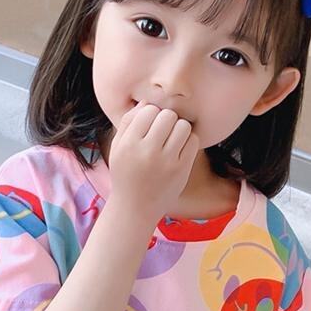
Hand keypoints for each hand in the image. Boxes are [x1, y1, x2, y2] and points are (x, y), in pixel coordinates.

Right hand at [109, 101, 199, 224]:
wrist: (135, 208)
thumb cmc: (125, 174)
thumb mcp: (117, 148)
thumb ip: (128, 122)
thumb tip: (146, 102)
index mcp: (128, 144)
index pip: (148, 110)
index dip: (151, 114)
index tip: (150, 126)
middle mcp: (147, 152)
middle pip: (168, 115)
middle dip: (167, 120)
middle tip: (162, 132)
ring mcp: (166, 162)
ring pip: (183, 126)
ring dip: (179, 129)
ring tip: (171, 139)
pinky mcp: (182, 170)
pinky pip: (193, 141)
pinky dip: (188, 141)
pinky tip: (179, 150)